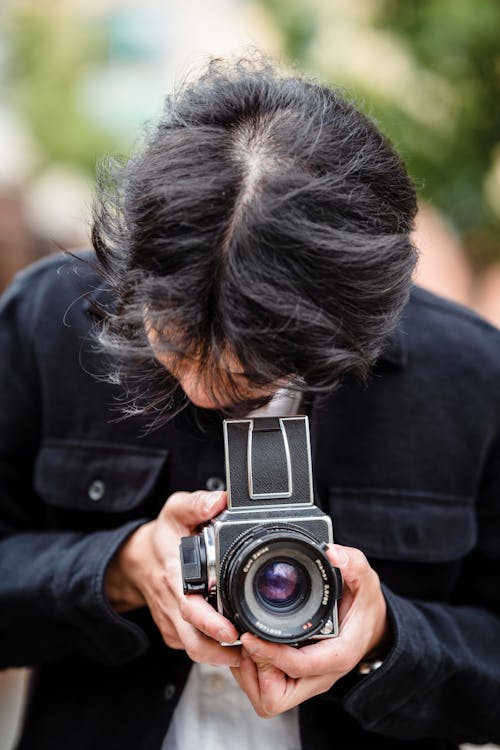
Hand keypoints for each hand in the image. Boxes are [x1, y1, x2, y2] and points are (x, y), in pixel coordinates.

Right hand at [104, 489, 239, 666]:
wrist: (137, 559)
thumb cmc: (161, 536)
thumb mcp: (175, 511)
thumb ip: (197, 503)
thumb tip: (220, 501)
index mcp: (175, 577)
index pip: (190, 608)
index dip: (211, 624)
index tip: (231, 630)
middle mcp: (172, 604)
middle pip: (194, 642)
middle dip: (221, 651)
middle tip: (250, 650)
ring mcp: (172, 621)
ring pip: (195, 651)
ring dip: (221, 656)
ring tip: (250, 652)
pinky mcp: (174, 631)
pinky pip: (193, 647)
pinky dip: (214, 651)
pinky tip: (236, 644)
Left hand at [230, 544, 390, 716]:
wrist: (373, 625)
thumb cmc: (366, 604)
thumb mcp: (365, 579)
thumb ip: (352, 564)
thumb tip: (332, 553)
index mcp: (338, 655)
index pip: (297, 667)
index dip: (269, 654)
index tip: (249, 636)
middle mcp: (322, 675)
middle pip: (275, 697)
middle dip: (253, 673)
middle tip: (247, 642)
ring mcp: (309, 680)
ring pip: (268, 698)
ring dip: (251, 674)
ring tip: (247, 642)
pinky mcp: (299, 679)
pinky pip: (269, 689)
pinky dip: (255, 671)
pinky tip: (254, 645)